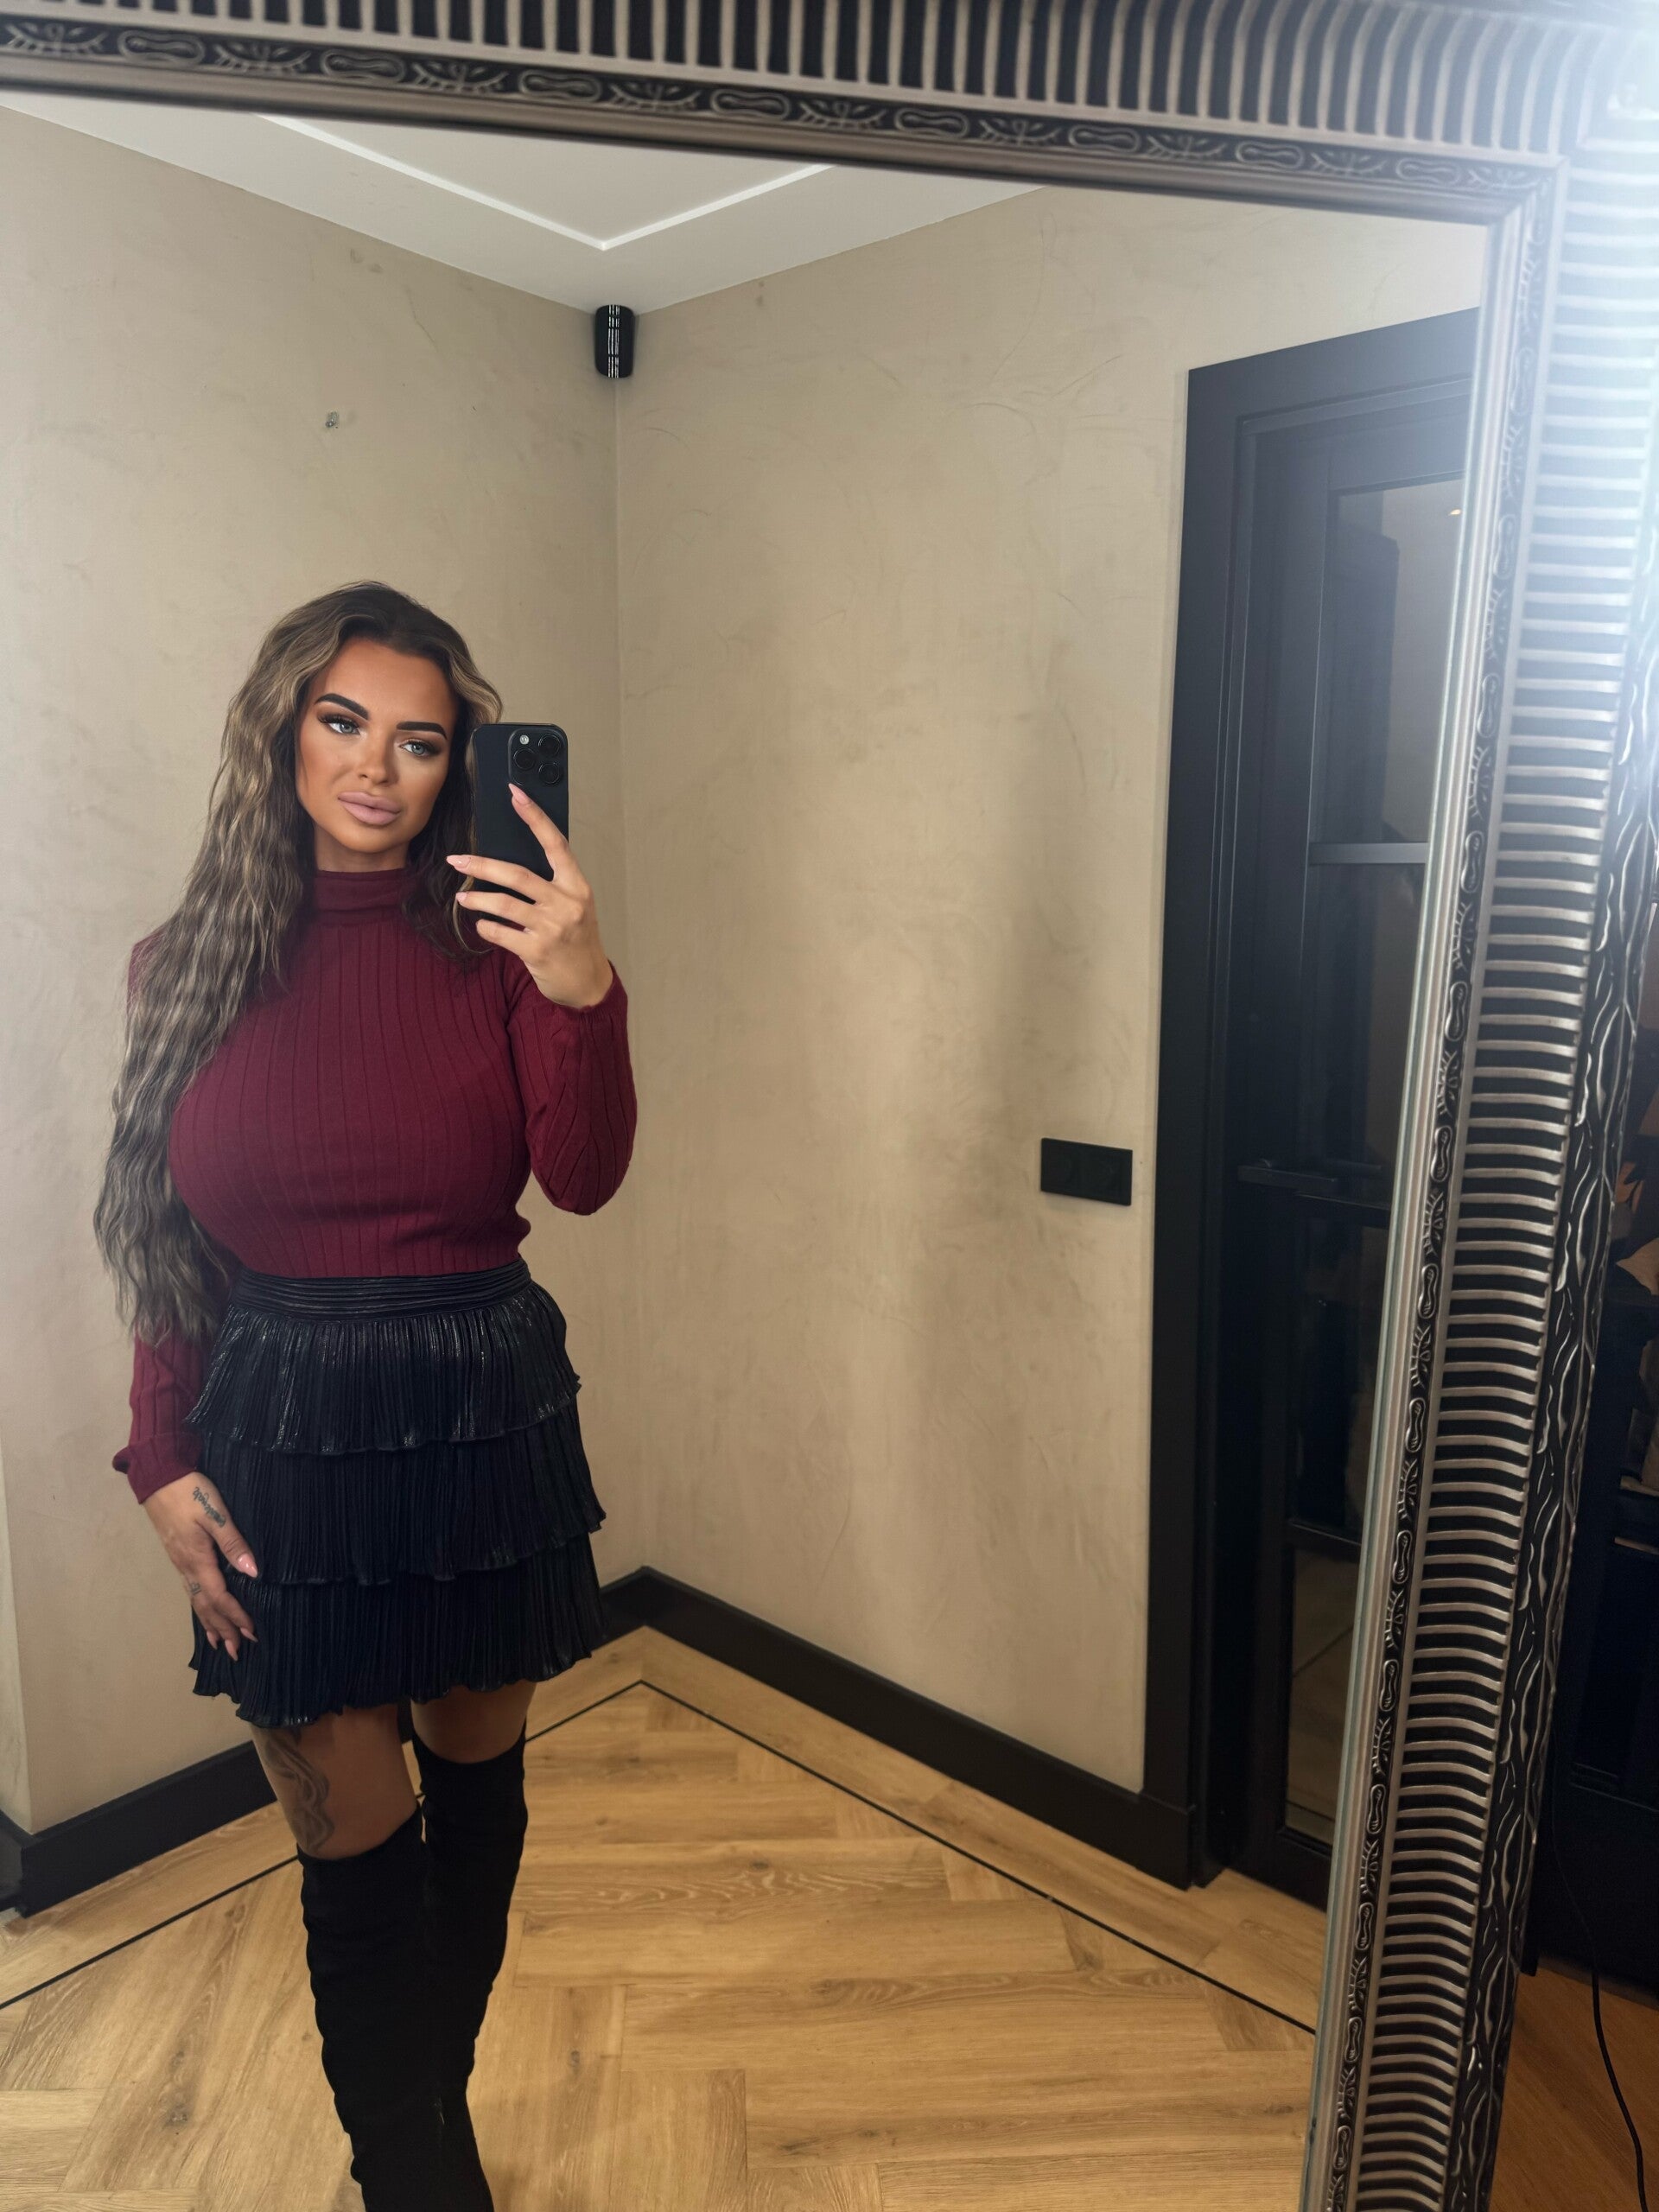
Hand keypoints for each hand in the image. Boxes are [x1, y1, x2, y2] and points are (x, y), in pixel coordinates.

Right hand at [143, 1471, 259, 1661]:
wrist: (158, 1477)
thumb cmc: (190, 1492)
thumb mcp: (216, 1513)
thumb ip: (233, 1542)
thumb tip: (253, 1573)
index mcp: (198, 1559)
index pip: (220, 1596)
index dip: (236, 1615)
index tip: (252, 1632)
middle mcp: (186, 1567)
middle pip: (206, 1606)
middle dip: (222, 1628)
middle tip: (236, 1651)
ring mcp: (179, 1562)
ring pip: (196, 1600)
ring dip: (210, 1622)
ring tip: (219, 1643)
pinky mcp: (177, 1555)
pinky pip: (190, 1589)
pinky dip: (199, 1607)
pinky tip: (203, 1611)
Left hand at [448, 785, 613, 1009]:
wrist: (589, 983)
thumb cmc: (578, 941)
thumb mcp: (576, 907)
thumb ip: (553, 885)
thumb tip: (511, 866)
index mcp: (577, 886)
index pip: (555, 844)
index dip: (535, 817)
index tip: (515, 794)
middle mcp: (566, 903)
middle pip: (517, 874)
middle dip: (482, 864)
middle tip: (457, 859)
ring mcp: (552, 928)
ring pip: (503, 904)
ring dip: (477, 898)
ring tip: (463, 897)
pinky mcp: (537, 951)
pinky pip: (500, 933)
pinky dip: (486, 927)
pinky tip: (482, 925)